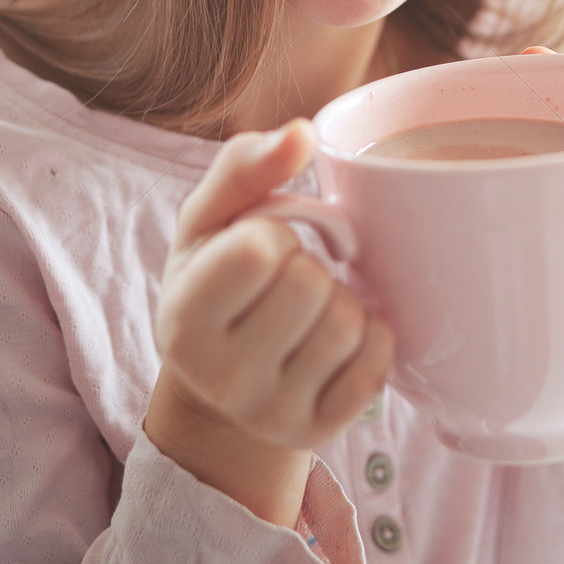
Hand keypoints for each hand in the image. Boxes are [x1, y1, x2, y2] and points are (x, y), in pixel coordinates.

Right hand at [146, 121, 392, 521]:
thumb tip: (302, 133)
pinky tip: (336, 338)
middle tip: (286, 278)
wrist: (219, 384)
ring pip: (349, 323)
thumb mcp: (209, 219)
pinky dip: (370, 336)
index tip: (259, 245)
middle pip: (311, 286)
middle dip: (308, 264)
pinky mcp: (320, 430)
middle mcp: (223, 379)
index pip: (258, 250)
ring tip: (310, 307)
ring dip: (341, 299)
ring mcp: (272, 414)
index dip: (271, 232)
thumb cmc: (216, 279)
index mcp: (185, 317)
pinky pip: (378, 361)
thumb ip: (245, 165)